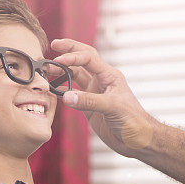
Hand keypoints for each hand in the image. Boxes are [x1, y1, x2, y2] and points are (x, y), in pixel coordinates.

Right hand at [51, 38, 158, 157]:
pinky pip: (73, 94)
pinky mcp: (89, 106)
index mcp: (110, 75)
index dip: (73, 56)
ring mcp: (94, 93)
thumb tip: (66, 96)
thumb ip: (89, 101)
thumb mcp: (112, 107)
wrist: (137, 139)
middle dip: (69, 50)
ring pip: (75, 76)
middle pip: (82, 59)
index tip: (58, 60)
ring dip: (62, 72)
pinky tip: (52, 90)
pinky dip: (62, 91)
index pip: (89, 58)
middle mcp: (101, 81)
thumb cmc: (133, 120)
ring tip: (47, 70)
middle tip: (53, 45)